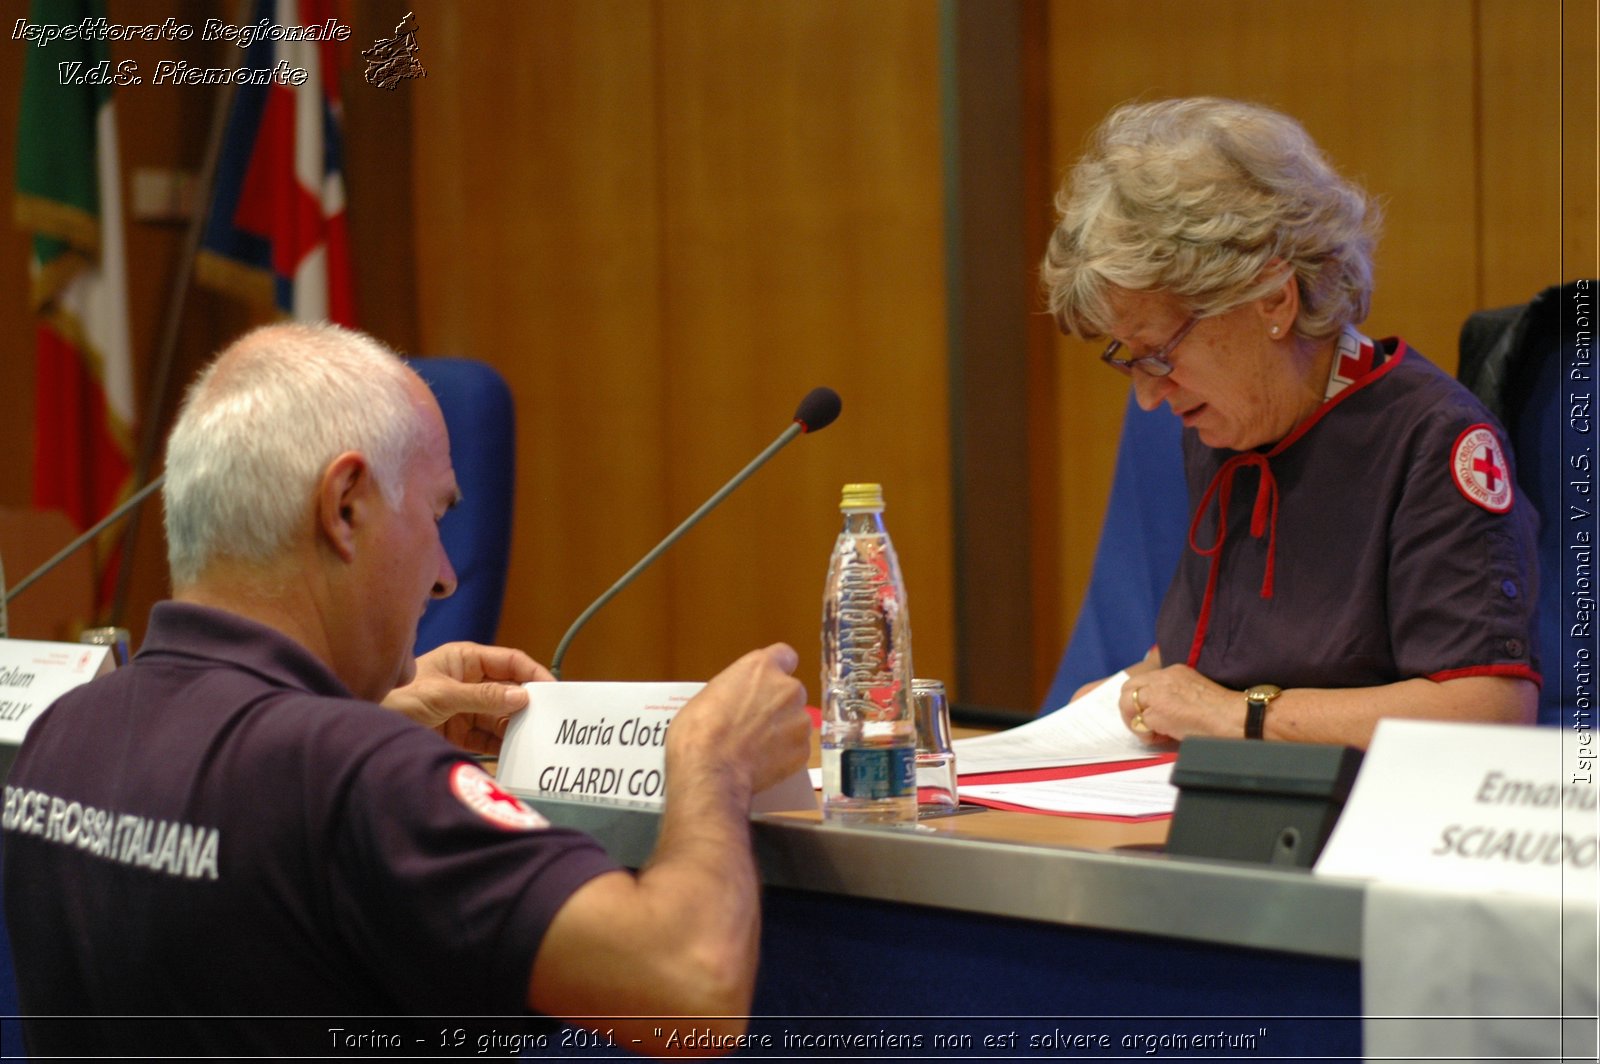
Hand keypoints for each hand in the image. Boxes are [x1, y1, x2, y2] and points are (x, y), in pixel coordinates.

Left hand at [383, 642, 553, 753]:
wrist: (364, 731)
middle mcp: (468, 682)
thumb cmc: (395, 699)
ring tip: (535, 740)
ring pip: (500, 716)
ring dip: (515, 727)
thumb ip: (482, 696)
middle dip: (527, 704)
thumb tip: (522, 696)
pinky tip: (515, 753)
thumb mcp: (441, 694)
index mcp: (465, 659)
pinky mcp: (458, 733)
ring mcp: (464, 708)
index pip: (509, 661)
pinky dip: (501, 746)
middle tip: (548, 720)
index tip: (552, 691)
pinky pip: (487, 738)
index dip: (532, 674)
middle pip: (508, 690)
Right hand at [666, 643, 809, 796]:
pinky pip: (796, 748)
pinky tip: (762, 764)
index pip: (784, 656)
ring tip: (756, 749)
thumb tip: (738, 703)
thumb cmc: (698, 729)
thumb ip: (735, 691)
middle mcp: (788, 688)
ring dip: (782, 730)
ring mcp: (799, 720)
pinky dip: (784, 755)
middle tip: (753, 724)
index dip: (776, 670)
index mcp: (761, 667)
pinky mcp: (803, 750)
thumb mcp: (710, 694)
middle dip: (776, 705)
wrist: (710, 770)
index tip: (766, 684)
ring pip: (795, 721)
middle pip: (790, 692)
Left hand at [1118, 664, 1239, 743]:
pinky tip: (1163, 738)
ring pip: (1127, 703)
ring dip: (1135, 721)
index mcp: (1174, 671)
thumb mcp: (1193, 694)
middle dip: (1130, 709)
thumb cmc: (1221, 713)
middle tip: (1144, 726)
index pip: (1143, 682)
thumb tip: (1158, 713)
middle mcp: (1164, 677)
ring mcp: (1159, 693)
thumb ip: (1174, 695)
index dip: (1142, 701)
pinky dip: (1146, 734)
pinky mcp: (1158, 710)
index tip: (1151, 715)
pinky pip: (1138, 723)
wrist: (1235, 718)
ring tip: (1153, 734)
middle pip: (1128, 689)